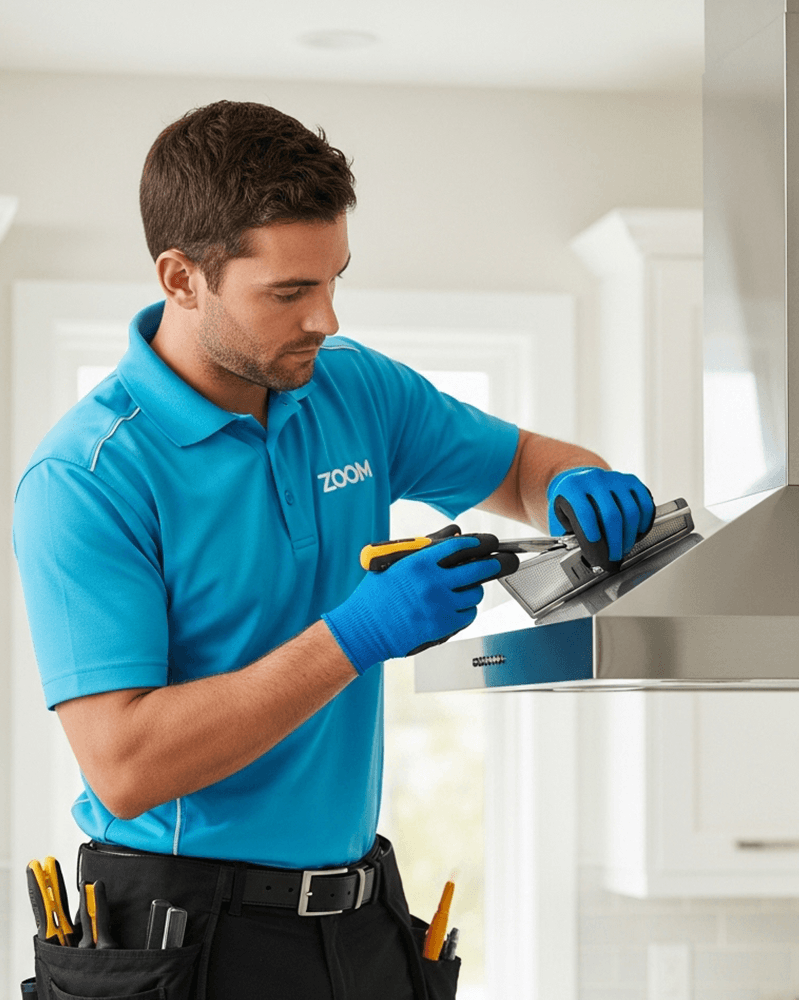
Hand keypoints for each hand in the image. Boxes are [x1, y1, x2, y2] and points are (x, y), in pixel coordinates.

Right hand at [322, 534, 517, 673]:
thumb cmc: (373, 599)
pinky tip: (457, 607)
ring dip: (474, 590)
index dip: (474, 544)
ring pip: (475, 593)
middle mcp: (433, 583)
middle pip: (477, 569)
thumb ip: (422, 549)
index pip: (457, 547)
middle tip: (497, 563)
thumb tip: (450, 534)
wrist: (363, 630)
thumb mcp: (392, 566)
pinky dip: (467, 610)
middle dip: (492, 564)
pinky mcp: (443, 626)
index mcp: (418, 564)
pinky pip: (468, 614)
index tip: (482, 544)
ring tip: (466, 590)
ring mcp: (440, 606)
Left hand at [546, 466, 654, 569]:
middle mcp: (594, 479)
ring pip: (631, 510)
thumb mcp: (560, 515)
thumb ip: (567, 533)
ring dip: (630, 535)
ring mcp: (614, 478)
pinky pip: (644, 501)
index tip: (596, 549)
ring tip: (625, 548)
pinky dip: (644, 520)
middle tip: (615, 557)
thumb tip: (580, 558)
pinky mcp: (630, 480)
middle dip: (615, 541)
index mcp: (572, 487)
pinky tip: (638, 532)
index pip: (585, 511)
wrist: (579, 479)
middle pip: (611, 514)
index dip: (591, 532)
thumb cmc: (570, 502)